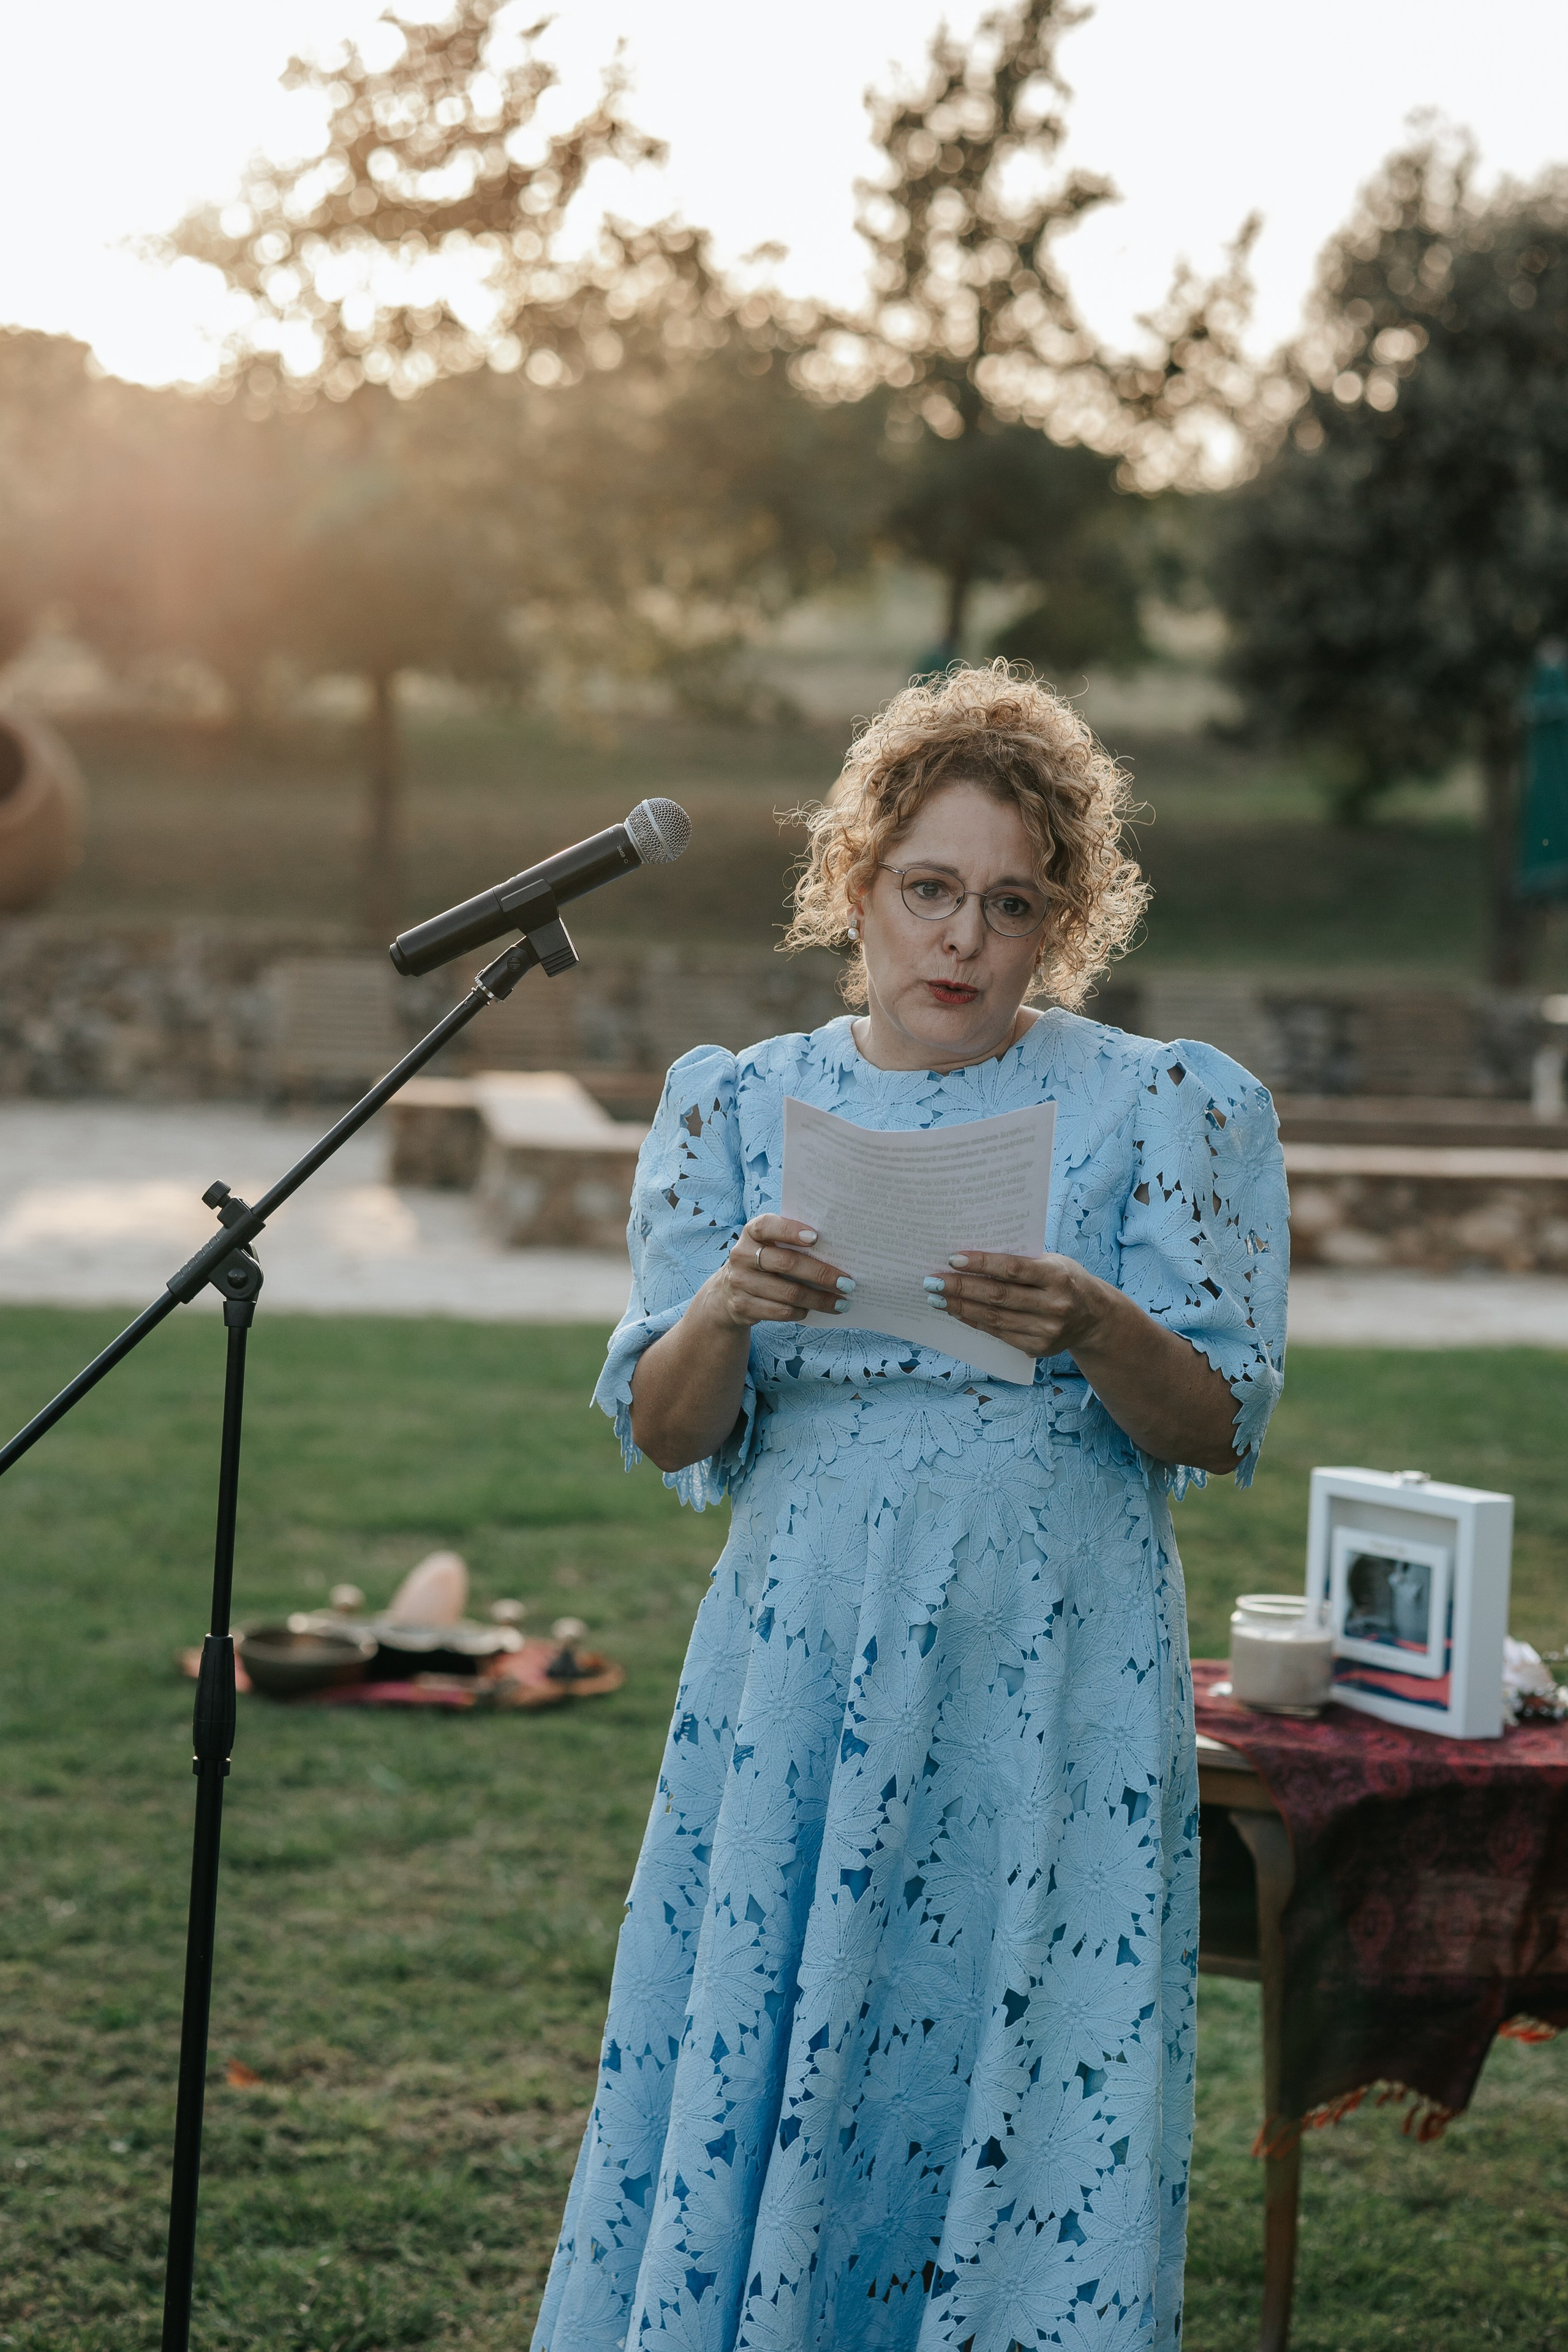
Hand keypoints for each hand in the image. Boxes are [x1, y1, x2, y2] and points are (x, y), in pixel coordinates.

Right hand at [703, 1215, 856, 1330]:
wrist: (726, 1292)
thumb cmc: (763, 1262)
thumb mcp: (769, 1246)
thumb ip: (791, 1243)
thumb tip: (837, 1251)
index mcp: (751, 1233)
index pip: (768, 1226)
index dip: (791, 1231)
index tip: (817, 1238)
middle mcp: (742, 1255)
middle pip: (787, 1263)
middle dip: (821, 1274)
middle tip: (847, 1282)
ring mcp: (740, 1283)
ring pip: (788, 1293)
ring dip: (819, 1299)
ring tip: (841, 1303)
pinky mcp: (743, 1307)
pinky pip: (780, 1311)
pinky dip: (801, 1312)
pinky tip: (813, 1310)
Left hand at [923, 1250, 1111, 1362]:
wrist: (1095, 1317)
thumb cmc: (1066, 1279)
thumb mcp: (1052, 1262)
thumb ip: (1021, 1260)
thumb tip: (971, 1257)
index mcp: (1057, 1276)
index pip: (1013, 1269)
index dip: (982, 1264)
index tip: (952, 1259)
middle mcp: (1054, 1305)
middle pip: (998, 1296)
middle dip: (961, 1288)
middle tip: (931, 1281)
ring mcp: (1047, 1330)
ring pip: (994, 1318)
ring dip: (961, 1307)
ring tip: (937, 1298)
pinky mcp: (1038, 1347)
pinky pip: (999, 1334)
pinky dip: (974, 1322)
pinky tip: (956, 1312)